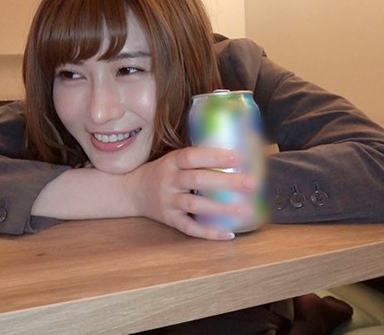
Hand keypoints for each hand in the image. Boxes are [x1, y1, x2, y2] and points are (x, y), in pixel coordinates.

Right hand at [126, 146, 255, 240]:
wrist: (133, 191)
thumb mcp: (173, 159)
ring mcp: (168, 202)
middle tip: (251, 183)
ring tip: (245, 209)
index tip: (238, 157)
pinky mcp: (169, 220)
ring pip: (195, 205)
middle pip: (198, 180)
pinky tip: (229, 233)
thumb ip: (196, 158)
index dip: (214, 156)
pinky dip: (209, 232)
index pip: (192, 157)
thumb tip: (234, 149)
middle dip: (226, 182)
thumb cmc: (162, 172)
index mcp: (171, 162)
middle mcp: (169, 181)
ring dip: (221, 208)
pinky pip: (190, 228)